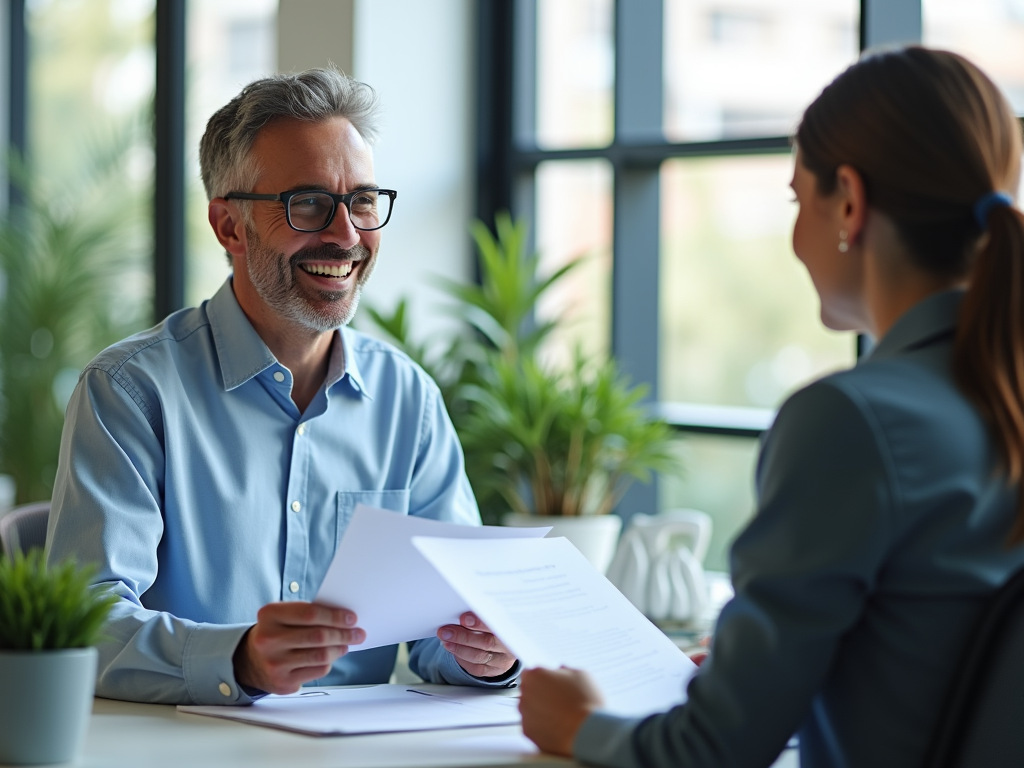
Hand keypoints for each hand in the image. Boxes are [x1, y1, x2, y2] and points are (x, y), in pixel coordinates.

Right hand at [233, 601, 364, 693]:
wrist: (250, 661)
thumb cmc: (276, 632)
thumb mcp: (283, 615)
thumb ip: (308, 613)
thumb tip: (344, 619)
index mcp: (269, 615)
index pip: (310, 613)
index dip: (335, 616)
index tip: (352, 618)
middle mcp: (269, 639)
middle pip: (318, 636)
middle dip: (343, 634)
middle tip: (358, 633)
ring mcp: (274, 663)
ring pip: (320, 656)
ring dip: (340, 649)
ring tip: (347, 644)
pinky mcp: (283, 682)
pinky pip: (317, 671)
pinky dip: (329, 662)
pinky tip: (331, 656)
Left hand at [437, 612, 515, 677]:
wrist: (505, 643)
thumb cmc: (496, 625)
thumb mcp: (495, 617)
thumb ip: (484, 615)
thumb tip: (463, 610)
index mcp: (513, 629)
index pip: (497, 626)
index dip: (480, 623)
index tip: (464, 618)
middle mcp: (509, 647)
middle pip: (486, 643)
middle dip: (463, 636)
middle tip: (446, 630)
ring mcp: (502, 661)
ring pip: (478, 656)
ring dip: (458, 647)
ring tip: (445, 639)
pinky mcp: (493, 671)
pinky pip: (476, 668)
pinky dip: (461, 658)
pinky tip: (452, 649)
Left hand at [519, 667, 603, 756]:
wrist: (588, 732)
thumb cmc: (585, 702)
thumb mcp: (580, 674)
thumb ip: (564, 670)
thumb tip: (561, 673)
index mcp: (535, 676)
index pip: (530, 673)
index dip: (542, 678)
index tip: (550, 682)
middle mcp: (525, 694)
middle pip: (529, 692)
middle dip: (541, 694)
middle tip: (559, 699)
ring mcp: (525, 715)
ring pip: (530, 710)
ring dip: (541, 711)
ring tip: (561, 715)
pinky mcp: (529, 732)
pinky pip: (533, 726)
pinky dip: (542, 726)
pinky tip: (558, 726)